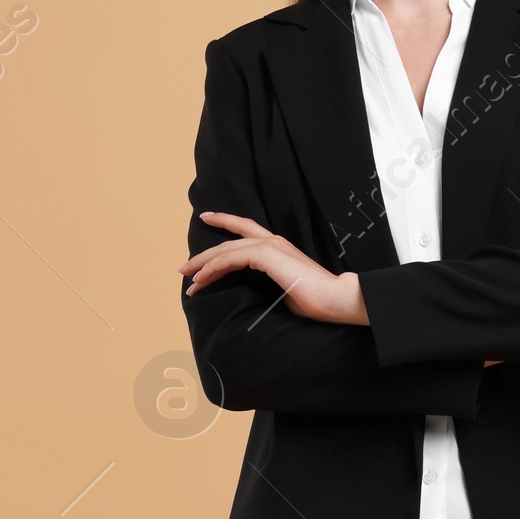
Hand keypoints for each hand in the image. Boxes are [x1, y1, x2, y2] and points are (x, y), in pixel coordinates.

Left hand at [182, 212, 368, 324]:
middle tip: (184, 267)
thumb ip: (269, 284)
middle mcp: (272, 241)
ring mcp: (270, 246)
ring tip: (187, 279)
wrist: (336, 299)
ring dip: (203, 265)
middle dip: (204, 254)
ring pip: (226, 250)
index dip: (225, 221)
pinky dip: (214, 269)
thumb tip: (256, 294)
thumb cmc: (316, 300)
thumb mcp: (285, 291)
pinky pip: (231, 259)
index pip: (246, 229)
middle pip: (229, 240)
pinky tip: (202, 279)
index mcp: (278, 247)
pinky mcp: (267, 255)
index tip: (207, 218)